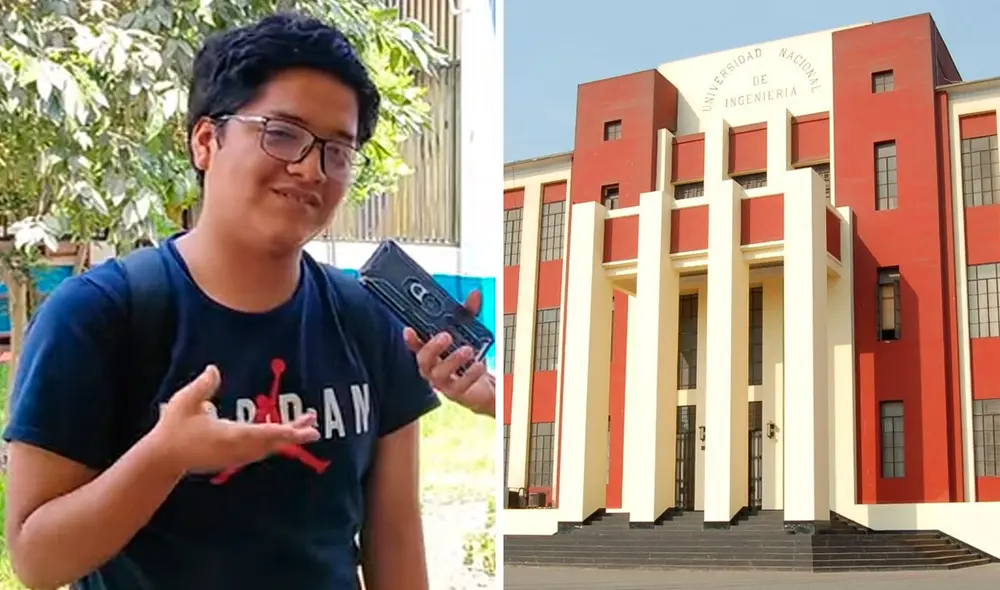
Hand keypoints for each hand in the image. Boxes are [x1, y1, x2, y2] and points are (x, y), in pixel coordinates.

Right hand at [148, 365, 319, 475]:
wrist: (162, 460)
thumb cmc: (173, 430)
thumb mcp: (184, 403)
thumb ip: (202, 386)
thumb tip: (214, 369)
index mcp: (230, 436)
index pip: (264, 434)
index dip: (286, 432)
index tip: (303, 429)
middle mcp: (238, 449)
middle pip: (272, 443)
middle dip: (294, 434)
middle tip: (315, 428)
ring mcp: (235, 457)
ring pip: (267, 448)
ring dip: (286, 438)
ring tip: (305, 427)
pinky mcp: (231, 459)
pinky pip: (259, 451)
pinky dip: (273, 442)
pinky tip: (281, 435)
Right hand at [403, 290, 494, 416]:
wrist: (482, 385)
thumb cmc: (468, 357)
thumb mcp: (469, 331)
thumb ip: (469, 313)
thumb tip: (475, 293)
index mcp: (431, 352)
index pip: (415, 345)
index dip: (410, 338)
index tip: (408, 329)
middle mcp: (432, 368)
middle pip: (423, 360)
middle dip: (432, 347)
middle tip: (446, 335)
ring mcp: (442, 382)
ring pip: (439, 374)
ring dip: (452, 360)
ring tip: (468, 349)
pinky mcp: (456, 393)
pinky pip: (458, 386)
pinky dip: (469, 375)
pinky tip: (479, 365)